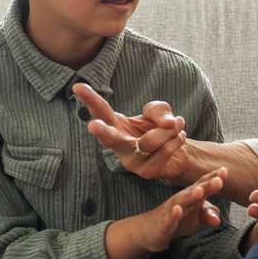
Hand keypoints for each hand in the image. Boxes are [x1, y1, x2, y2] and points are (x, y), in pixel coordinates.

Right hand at [72, 83, 191, 181]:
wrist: (174, 152)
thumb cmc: (157, 128)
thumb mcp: (157, 111)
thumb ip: (159, 110)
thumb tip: (167, 121)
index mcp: (114, 125)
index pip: (100, 111)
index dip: (89, 99)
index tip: (77, 86)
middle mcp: (117, 145)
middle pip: (108, 138)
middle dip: (101, 132)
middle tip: (93, 125)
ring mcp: (130, 161)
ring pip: (149, 141)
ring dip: (168, 129)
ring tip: (177, 122)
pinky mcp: (146, 172)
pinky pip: (164, 152)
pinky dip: (176, 139)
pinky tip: (180, 134)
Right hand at [137, 169, 226, 251]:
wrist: (152, 230)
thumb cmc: (178, 219)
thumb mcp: (198, 218)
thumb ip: (209, 214)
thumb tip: (217, 220)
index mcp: (192, 196)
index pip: (203, 184)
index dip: (214, 177)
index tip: (225, 170)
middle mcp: (182, 199)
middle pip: (195, 190)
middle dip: (206, 184)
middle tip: (219, 179)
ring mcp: (171, 210)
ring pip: (181, 201)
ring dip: (190, 195)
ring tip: (200, 191)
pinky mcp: (163, 223)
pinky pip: (168, 218)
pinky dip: (173, 214)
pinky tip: (177, 210)